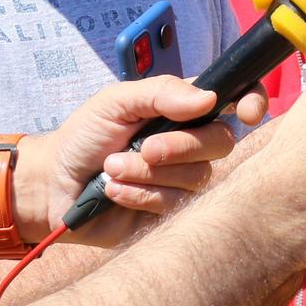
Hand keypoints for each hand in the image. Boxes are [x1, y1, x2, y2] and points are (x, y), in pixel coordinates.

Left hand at [20, 76, 269, 243]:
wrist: (53, 185)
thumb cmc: (85, 136)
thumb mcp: (115, 102)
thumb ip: (160, 92)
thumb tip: (208, 99)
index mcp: (186, 109)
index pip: (236, 97)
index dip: (252, 101)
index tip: (248, 112)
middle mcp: (192, 143)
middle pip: (222, 142)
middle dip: (181, 146)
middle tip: (142, 148)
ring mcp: (183, 179)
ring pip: (197, 177)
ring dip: (149, 173)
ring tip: (112, 170)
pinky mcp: (169, 212)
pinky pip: (174, 205)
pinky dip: (139, 195)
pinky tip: (114, 192)